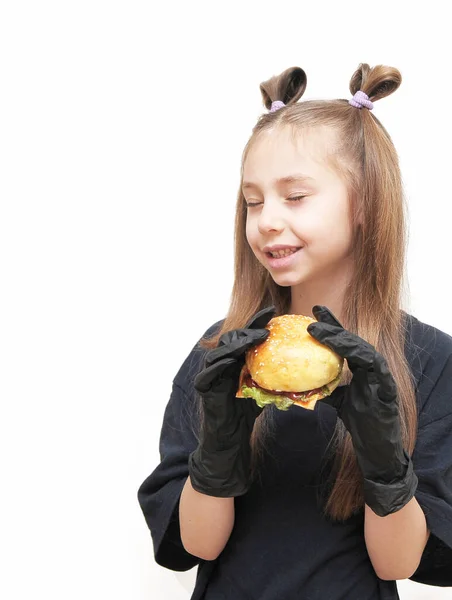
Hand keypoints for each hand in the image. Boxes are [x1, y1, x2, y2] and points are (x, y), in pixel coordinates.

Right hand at [189, 306, 275, 496]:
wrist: (228, 442)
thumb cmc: (246, 417)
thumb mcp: (264, 392)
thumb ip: (275, 378)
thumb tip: (306, 371)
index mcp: (234, 362)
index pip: (246, 337)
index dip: (258, 324)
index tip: (275, 313)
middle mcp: (221, 364)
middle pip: (233, 338)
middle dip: (250, 327)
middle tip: (268, 322)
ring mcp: (210, 374)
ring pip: (221, 351)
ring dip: (239, 342)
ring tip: (257, 337)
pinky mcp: (203, 387)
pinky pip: (210, 371)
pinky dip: (222, 363)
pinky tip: (235, 359)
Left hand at [307, 305, 417, 516]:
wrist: (378, 451)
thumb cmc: (361, 425)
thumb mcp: (338, 402)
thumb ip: (326, 389)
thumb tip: (299, 383)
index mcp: (361, 369)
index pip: (344, 343)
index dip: (330, 326)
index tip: (312, 313)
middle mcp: (372, 368)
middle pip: (352, 340)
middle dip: (333, 325)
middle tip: (314, 314)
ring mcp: (381, 376)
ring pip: (362, 348)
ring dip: (340, 338)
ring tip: (319, 330)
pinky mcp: (387, 386)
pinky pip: (373, 365)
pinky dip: (358, 354)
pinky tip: (343, 349)